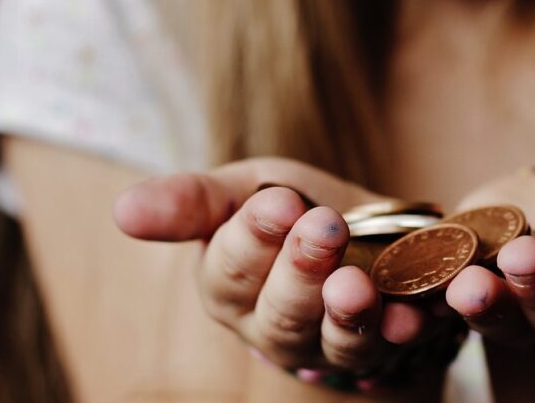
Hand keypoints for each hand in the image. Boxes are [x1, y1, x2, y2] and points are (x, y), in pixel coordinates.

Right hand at [111, 157, 439, 374]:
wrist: (361, 233)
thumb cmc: (288, 208)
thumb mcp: (241, 190)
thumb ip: (191, 202)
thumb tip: (122, 210)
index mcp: (230, 286)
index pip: (231, 269)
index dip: (253, 236)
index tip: (280, 200)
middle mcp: (274, 326)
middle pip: (281, 309)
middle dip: (301, 268)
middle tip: (324, 225)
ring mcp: (329, 341)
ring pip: (334, 338)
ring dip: (347, 311)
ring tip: (357, 282)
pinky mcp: (384, 342)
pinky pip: (392, 344)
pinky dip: (402, 328)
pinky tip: (412, 311)